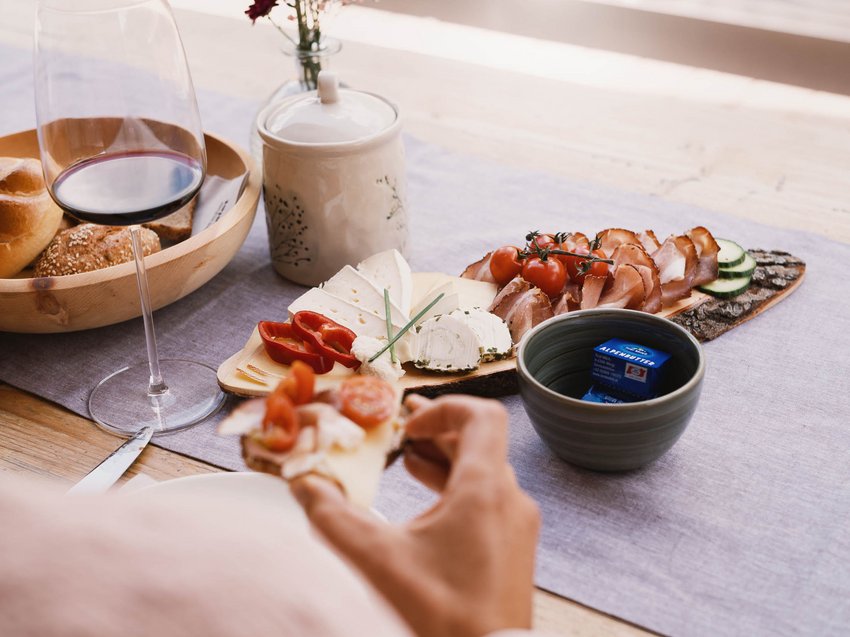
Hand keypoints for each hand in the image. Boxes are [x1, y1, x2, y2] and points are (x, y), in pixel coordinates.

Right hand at [290, 394, 539, 636]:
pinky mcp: (513, 550)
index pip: (483, 416)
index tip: (409, 425)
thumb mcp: (378, 562)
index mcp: (485, 489)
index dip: (443, 408)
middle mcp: (510, 500)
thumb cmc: (443, 616)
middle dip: (437, 431)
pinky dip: (457, 489)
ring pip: (484, 472)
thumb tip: (303, 485)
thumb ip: (333, 517)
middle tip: (404, 427)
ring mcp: (516, 526)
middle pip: (480, 442)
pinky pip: (488, 500)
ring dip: (445, 460)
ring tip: (409, 459)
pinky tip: (428, 503)